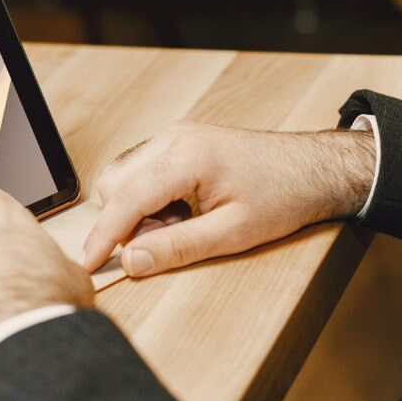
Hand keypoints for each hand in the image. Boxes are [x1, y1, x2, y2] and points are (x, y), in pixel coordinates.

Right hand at [81, 120, 375, 277]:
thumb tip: (132, 262)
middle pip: (114, 184)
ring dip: (139, 210)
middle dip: (129, 221)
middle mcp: (173, 138)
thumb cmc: (283, 196)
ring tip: (183, 224)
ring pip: (123, 178)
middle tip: (170, 239)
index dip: (103, 236)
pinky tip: (183, 210)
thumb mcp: (233, 234)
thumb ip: (178, 248)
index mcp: (187, 158)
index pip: (125, 199)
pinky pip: (140, 172)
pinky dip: (149, 198)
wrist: (313, 168)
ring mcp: (173, 136)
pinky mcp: (177, 141)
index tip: (88, 264)